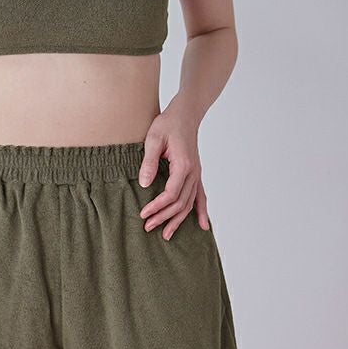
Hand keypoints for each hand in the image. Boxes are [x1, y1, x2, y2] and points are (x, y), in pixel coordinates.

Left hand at [138, 106, 210, 239]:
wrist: (185, 114)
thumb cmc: (168, 124)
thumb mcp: (154, 139)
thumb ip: (149, 162)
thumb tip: (145, 184)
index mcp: (183, 165)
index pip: (171, 194)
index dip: (157, 206)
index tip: (144, 213)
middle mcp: (193, 172)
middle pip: (181, 203)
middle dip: (165, 217)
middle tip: (148, 227)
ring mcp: (196, 174)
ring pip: (190, 203)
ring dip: (178, 219)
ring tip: (166, 234)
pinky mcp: (196, 174)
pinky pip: (201, 196)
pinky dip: (202, 211)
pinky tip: (204, 225)